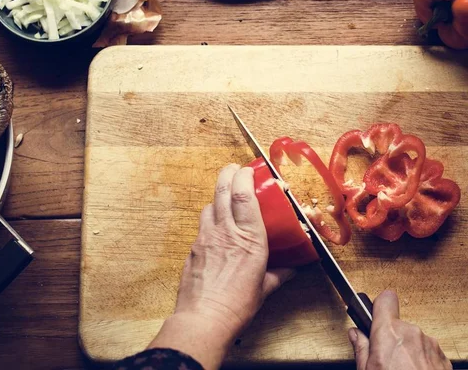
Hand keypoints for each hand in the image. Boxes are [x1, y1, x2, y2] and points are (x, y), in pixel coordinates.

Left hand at [149, 164, 293, 369]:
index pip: (244, 196)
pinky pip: (202, 224)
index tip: (248, 170)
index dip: (245, 177)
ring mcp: (206, 237)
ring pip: (210, 205)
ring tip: (224, 195)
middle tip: (233, 168)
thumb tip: (292, 268)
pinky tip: (215, 226)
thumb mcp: (265, 288)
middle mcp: (226, 232)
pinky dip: (209, 218)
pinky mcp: (194, 247)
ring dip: (217, 196)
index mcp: (249, 239)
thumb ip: (279, 274)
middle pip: (223, 191)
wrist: (204, 318)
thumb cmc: (237, 306)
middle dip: (227, 174)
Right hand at [349, 290, 450, 369]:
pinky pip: (427, 351)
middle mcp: (411, 333)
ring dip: (408, 350)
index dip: (379, 306)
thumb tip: (356, 334)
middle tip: (385, 358)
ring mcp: (430, 345)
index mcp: (389, 332)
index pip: (385, 299)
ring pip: (413, 339)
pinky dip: (421, 361)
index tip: (375, 315)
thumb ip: (361, 348)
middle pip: (398, 324)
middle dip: (391, 337)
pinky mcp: (443, 359)